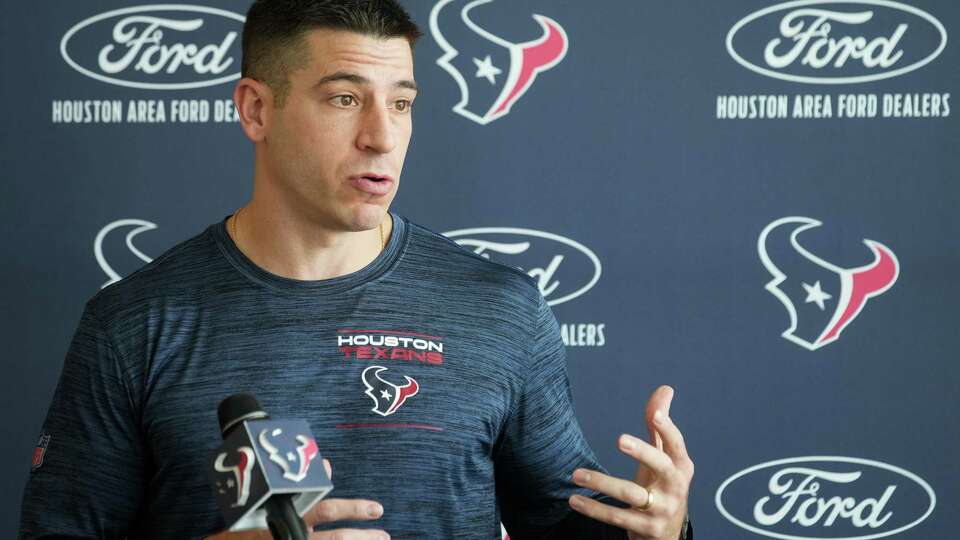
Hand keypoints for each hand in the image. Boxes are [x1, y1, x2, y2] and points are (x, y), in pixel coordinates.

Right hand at [206, 459, 389, 539]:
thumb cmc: (246, 519)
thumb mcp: (269, 496)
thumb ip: (299, 482)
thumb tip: (326, 465)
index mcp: (288, 516)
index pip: (326, 511)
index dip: (353, 510)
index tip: (378, 509)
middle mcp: (291, 533)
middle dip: (362, 538)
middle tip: (385, 536)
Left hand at [568, 385, 692, 539]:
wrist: (668, 535)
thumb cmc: (663, 487)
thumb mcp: (664, 458)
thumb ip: (659, 426)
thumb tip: (665, 389)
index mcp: (681, 466)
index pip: (675, 444)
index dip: (667, 428)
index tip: (655, 415)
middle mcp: (675, 487)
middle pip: (661, 466)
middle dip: (643, 452)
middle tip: (620, 439)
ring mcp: (662, 509)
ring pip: (631, 494)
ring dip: (602, 482)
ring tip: (576, 474)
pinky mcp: (647, 529)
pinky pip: (617, 517)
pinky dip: (594, 509)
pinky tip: (575, 500)